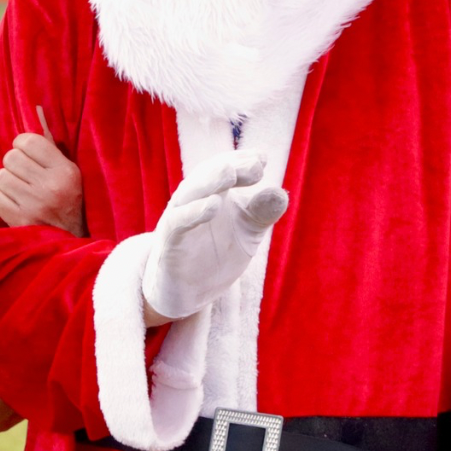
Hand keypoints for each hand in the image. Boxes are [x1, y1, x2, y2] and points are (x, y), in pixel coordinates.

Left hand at [0, 132, 86, 236]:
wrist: (69, 240)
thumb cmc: (68, 199)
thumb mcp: (67, 169)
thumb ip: (49, 141)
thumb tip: (35, 109)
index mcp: (65, 171)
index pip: (28, 140)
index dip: (23, 145)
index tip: (28, 154)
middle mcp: (50, 187)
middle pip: (11, 157)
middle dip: (14, 164)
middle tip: (23, 174)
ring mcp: (33, 205)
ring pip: (1, 176)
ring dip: (7, 182)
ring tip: (20, 189)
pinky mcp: (19, 221)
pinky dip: (2, 198)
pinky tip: (15, 202)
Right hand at [142, 151, 287, 321]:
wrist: (186, 292)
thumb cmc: (214, 254)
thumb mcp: (247, 232)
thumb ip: (262, 212)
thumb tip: (281, 193)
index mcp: (210, 193)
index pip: (222, 167)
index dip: (241, 160)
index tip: (263, 158)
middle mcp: (191, 201)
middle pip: (207, 175)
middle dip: (230, 166)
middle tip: (254, 165)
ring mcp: (178, 220)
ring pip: (189, 193)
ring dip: (210, 181)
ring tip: (231, 173)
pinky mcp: (169, 244)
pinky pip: (178, 223)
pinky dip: (194, 212)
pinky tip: (214, 205)